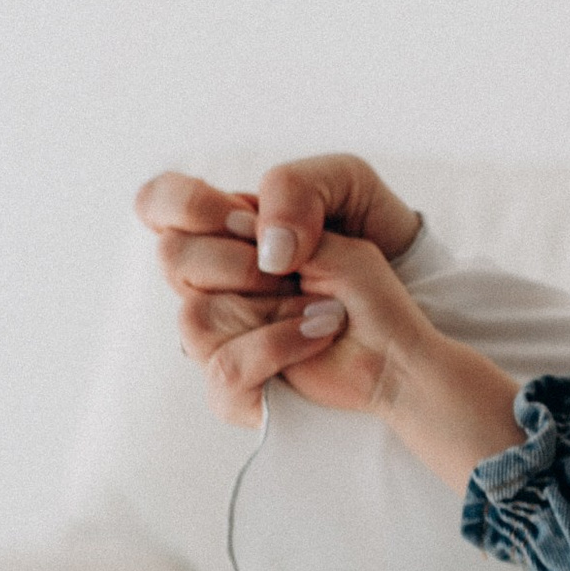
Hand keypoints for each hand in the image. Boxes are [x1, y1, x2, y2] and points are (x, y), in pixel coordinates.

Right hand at [135, 154, 426, 429]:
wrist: (414, 309)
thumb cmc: (374, 241)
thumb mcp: (344, 184)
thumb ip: (295, 189)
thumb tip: (266, 249)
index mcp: (219, 227)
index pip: (155, 204)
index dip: (185, 205)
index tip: (241, 218)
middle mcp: (210, 281)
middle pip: (172, 260)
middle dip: (242, 261)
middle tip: (295, 268)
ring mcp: (221, 335)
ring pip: (193, 318)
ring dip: (270, 307)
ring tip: (323, 305)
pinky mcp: (240, 387)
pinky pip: (224, 370)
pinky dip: (278, 345)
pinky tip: (322, 331)